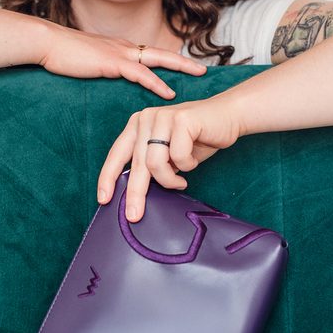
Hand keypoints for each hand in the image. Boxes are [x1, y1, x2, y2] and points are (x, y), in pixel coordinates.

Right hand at [39, 23, 205, 99]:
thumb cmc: (61, 55)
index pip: (149, 54)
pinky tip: (170, 92)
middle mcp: (123, 47)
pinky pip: (141, 74)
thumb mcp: (87, 63)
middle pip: (161, 53)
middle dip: (184, 61)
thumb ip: (100, 69)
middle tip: (204, 69)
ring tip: (199, 74)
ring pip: (158, 59)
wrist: (46, 43)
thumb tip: (106, 79)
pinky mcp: (111, 63)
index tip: (184, 68)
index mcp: (119, 48)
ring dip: (180, 66)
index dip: (168, 61)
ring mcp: (119, 53)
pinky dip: (157, 83)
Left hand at [96, 94, 242, 220]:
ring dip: (170, 179)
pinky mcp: (181, 119)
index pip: (117, 154)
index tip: (104, 199)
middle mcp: (146, 118)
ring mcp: (162, 116)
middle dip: (135, 193)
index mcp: (138, 124)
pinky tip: (194, 159)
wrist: (228, 116)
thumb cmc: (198, 138)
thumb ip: (152, 164)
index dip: (108, 177)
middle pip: (136, 164)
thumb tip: (134, 193)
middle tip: (134, 216)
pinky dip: (188, 165)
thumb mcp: (169, 152)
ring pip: (155, 163)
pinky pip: (178, 157)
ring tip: (181, 181)